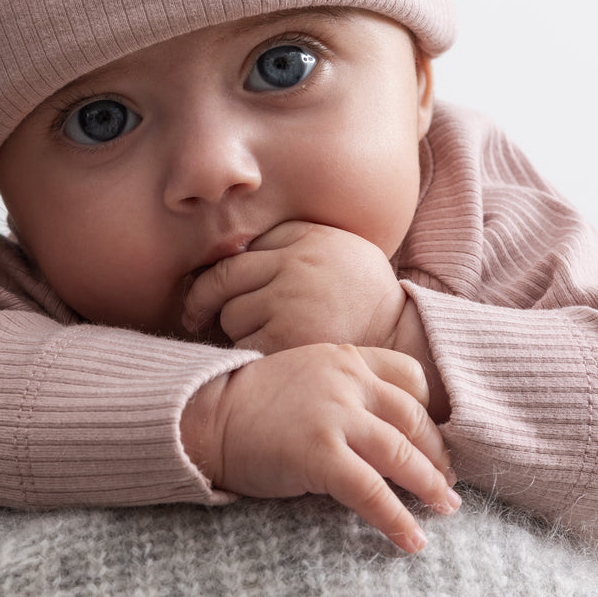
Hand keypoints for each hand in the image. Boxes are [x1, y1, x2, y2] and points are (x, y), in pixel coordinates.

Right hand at [180, 343, 459, 553]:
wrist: (203, 414)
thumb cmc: (249, 404)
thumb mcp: (303, 376)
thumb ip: (342, 392)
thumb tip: (381, 436)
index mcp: (345, 357)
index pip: (410, 377)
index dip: (430, 411)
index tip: (436, 439)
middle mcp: (347, 381)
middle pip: (413, 418)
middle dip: (437, 454)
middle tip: (449, 482)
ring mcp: (335, 416)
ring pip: (401, 454)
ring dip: (430, 486)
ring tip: (446, 509)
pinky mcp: (320, 453)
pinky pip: (372, 491)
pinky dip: (398, 518)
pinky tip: (413, 539)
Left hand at [183, 221, 406, 352]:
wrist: (402, 339)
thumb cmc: (363, 296)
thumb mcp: (338, 247)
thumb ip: (292, 240)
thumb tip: (233, 246)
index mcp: (306, 239)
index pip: (240, 250)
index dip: (217, 273)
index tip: (209, 289)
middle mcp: (296, 265)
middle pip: (222, 279)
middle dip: (203, 300)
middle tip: (195, 316)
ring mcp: (291, 302)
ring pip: (230, 315)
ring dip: (234, 329)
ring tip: (259, 337)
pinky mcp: (288, 341)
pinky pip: (242, 347)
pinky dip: (245, 355)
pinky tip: (262, 357)